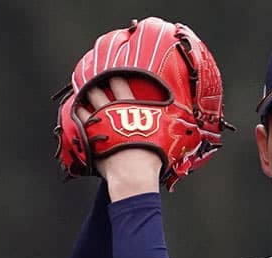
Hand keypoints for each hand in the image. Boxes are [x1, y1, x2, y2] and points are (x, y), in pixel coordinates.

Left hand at [52, 18, 230, 195]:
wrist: (134, 172)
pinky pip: (82, 117)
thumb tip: (193, 120)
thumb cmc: (154, 155)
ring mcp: (102, 120)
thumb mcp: (171, 134)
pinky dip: (79, 111)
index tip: (114, 71)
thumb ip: (175, 122)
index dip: (117, 75)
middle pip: (104, 88)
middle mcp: (116, 109)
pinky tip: (77, 108)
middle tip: (96, 75)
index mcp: (134, 107)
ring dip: (88, 92)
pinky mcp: (91, 133)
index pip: (123, 84)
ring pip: (91, 99)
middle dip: (99, 80)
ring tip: (85, 88)